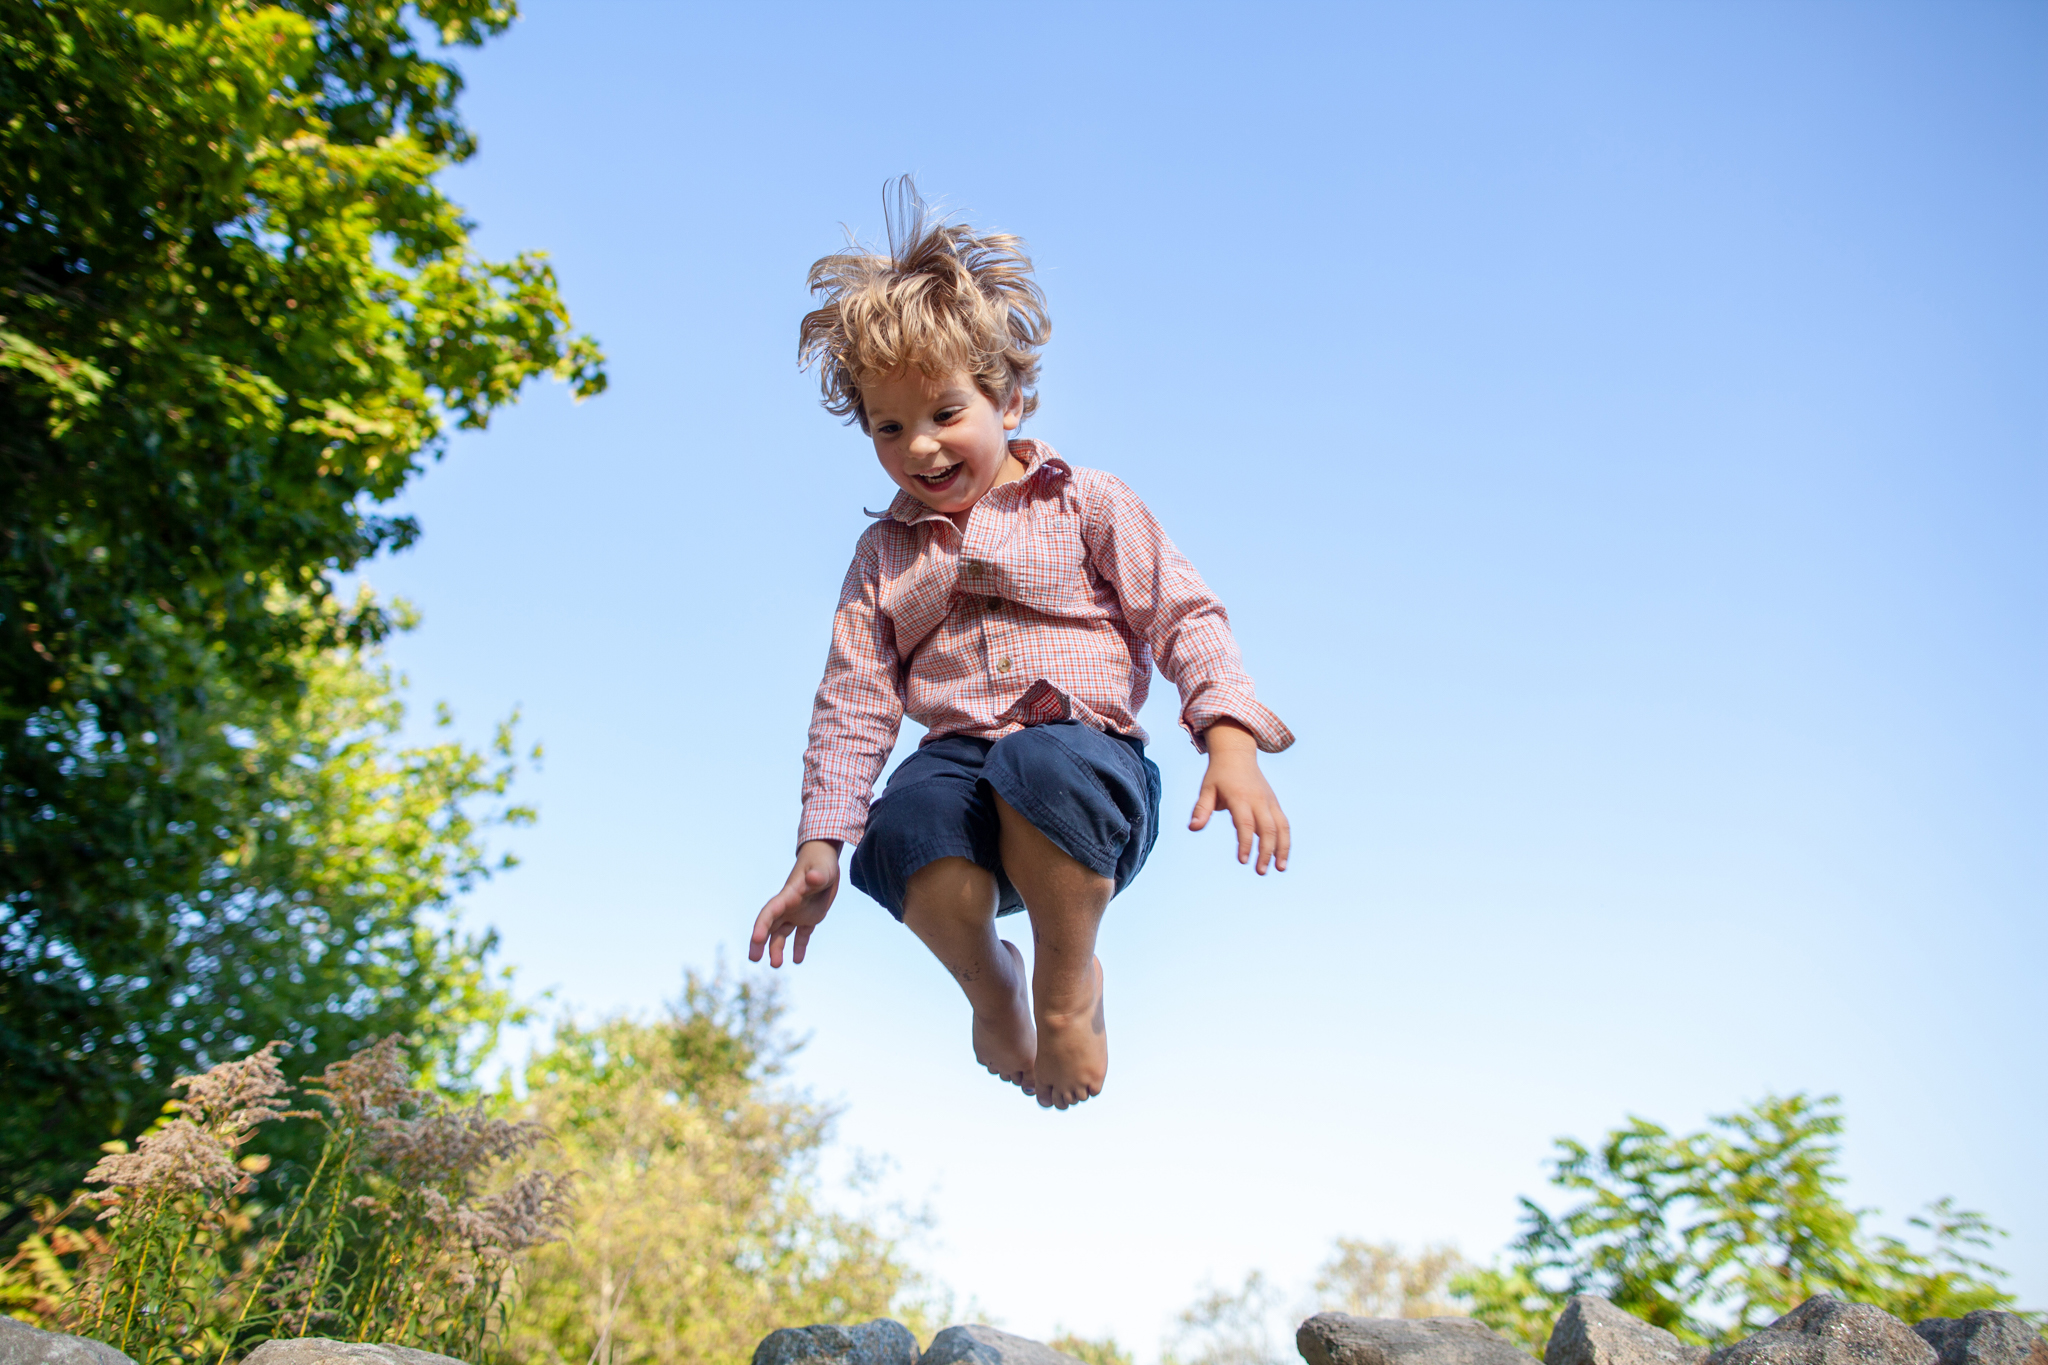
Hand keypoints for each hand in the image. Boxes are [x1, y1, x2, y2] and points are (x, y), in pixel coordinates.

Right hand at [750, 839, 840, 966]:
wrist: (824, 860)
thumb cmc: (822, 862)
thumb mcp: (822, 869)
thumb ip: (817, 875)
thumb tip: (813, 878)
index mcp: (788, 895)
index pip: (770, 912)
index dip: (762, 926)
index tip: (756, 939)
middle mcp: (788, 906)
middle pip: (769, 926)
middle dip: (760, 942)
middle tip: (753, 959)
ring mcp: (797, 912)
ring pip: (782, 933)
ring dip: (777, 948)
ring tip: (776, 965)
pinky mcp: (809, 917)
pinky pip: (801, 935)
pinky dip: (799, 947)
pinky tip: (798, 960)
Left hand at [1189, 719, 1290, 874]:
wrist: (1237, 754)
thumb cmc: (1219, 774)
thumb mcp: (1206, 789)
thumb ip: (1201, 809)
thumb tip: (1193, 827)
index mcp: (1240, 797)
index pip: (1245, 824)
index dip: (1246, 843)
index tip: (1243, 861)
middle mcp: (1258, 800)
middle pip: (1268, 829)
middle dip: (1266, 852)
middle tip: (1260, 872)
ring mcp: (1269, 801)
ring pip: (1282, 827)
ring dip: (1282, 849)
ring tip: (1280, 869)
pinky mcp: (1274, 804)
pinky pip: (1283, 824)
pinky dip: (1285, 841)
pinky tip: (1281, 857)